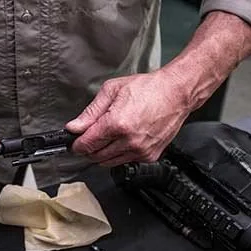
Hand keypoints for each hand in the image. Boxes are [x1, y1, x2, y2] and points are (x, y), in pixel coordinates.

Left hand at [65, 70, 191, 166]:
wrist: (176, 93)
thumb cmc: (149, 88)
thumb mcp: (112, 91)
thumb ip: (90, 112)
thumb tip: (75, 126)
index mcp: (117, 124)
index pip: (87, 144)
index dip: (77, 144)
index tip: (74, 142)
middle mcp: (129, 141)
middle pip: (96, 156)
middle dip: (89, 149)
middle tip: (89, 138)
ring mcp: (140, 151)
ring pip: (109, 162)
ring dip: (103, 153)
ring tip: (107, 136)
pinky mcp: (149, 156)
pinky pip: (125, 161)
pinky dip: (119, 154)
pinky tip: (123, 140)